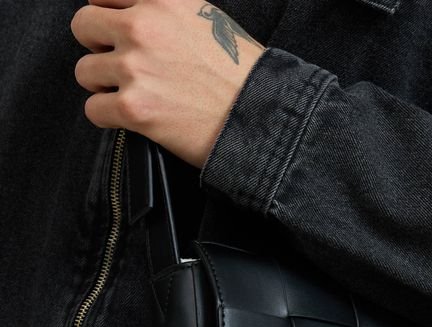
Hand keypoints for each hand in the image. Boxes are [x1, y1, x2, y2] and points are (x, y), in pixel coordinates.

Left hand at [70, 0, 265, 167]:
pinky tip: (132, 119)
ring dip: (104, 86)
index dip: (108, 15)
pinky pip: (93, 110)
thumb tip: (141, 21)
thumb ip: (168, 14)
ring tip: (134, 96)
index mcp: (161, 0)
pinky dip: (108, 117)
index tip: (115, 33)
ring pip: (85, 72)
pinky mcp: (133, 109)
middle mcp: (142, 28)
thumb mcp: (207, 19)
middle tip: (121, 67)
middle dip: (99, 48)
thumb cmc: (242, 75)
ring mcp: (134, 69)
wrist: (257, 116)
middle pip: (83, 27)